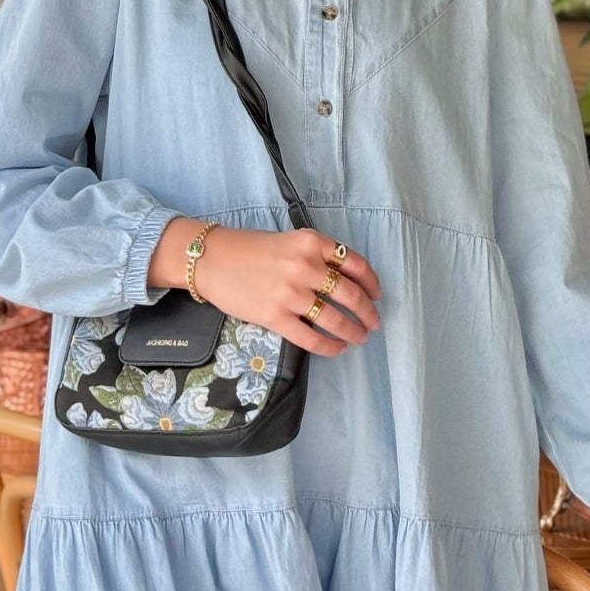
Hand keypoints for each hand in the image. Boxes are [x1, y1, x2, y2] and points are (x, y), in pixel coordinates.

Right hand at [150, 222, 380, 359]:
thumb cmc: (250, 249)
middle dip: (368, 312)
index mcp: (312, 242)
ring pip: (335, 318)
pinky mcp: (275, 317)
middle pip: (350, 294)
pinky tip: (338, 349)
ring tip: (360, 337)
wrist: (212, 259)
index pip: (355, 264)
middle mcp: (306, 266)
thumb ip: (317, 256)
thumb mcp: (290, 241)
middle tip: (374, 323)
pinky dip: (330, 346)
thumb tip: (344, 282)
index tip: (377, 295)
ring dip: (353, 331)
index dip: (372, 283)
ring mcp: (291, 293)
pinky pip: (311, 337)